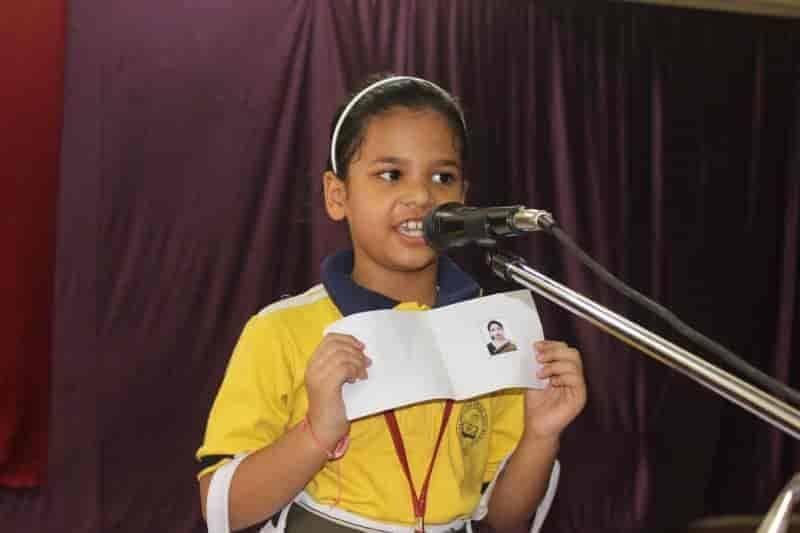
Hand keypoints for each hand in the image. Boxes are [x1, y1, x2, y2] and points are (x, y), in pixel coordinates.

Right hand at [304, 333, 370, 450]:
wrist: (322, 429)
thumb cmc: (332, 406)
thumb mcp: (334, 380)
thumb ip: (340, 365)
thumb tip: (360, 351)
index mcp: (313, 363)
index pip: (329, 339)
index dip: (347, 339)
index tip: (361, 346)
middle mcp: (312, 367)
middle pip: (336, 345)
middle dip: (355, 351)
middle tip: (366, 361)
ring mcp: (317, 376)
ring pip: (342, 356)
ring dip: (357, 362)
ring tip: (363, 373)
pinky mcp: (325, 386)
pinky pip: (344, 368)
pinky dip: (355, 370)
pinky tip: (358, 379)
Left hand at [523, 340, 585, 440]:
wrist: (537, 425)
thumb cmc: (536, 404)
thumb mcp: (533, 378)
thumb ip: (537, 363)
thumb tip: (535, 347)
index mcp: (564, 370)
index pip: (565, 349)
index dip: (551, 345)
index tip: (536, 346)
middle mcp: (574, 376)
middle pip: (573, 353)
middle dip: (554, 352)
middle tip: (538, 358)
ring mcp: (578, 386)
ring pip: (574, 364)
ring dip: (554, 365)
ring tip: (541, 374)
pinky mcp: (580, 397)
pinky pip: (576, 379)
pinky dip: (562, 377)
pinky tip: (552, 383)